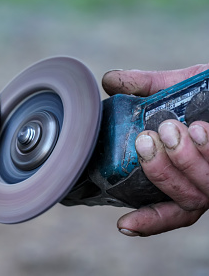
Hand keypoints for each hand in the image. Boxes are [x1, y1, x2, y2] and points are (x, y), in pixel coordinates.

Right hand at [103, 64, 208, 235]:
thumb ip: (143, 87)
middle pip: (184, 199)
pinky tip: (199, 127)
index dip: (147, 221)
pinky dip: (208, 148)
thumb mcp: (174, 88)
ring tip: (171, 128)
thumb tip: (107, 81)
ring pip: (204, 187)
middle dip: (160, 173)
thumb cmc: (207, 90)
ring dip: (185, 161)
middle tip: (145, 140)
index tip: (123, 225)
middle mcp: (207, 182)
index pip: (169, 210)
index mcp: (187, 176)